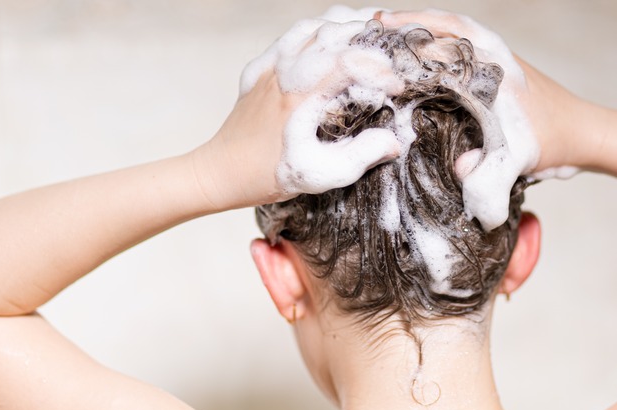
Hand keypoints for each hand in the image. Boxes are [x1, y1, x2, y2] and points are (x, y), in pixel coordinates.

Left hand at [192, 19, 403, 210]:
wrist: (220, 173)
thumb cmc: (268, 176)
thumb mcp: (321, 175)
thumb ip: (360, 156)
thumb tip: (393, 141)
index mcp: (301, 95)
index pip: (349, 61)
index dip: (379, 69)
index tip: (396, 87)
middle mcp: (285, 73)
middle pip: (332, 34)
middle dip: (368, 37)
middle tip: (393, 48)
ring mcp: (269, 68)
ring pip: (310, 28)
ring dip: (342, 27)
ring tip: (367, 32)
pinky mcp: (259, 71)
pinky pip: (288, 38)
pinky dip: (314, 32)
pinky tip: (327, 40)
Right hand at [376, 9, 591, 174]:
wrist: (584, 132)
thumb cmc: (551, 141)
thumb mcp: (519, 162)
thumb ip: (490, 177)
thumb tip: (459, 172)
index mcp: (492, 70)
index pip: (443, 46)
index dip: (408, 41)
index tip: (375, 38)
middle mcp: (490, 55)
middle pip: (443, 26)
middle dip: (405, 24)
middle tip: (369, 27)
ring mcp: (493, 55)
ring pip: (451, 28)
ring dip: (419, 25)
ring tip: (385, 28)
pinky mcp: (494, 63)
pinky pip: (459, 39)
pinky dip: (435, 35)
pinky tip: (417, 45)